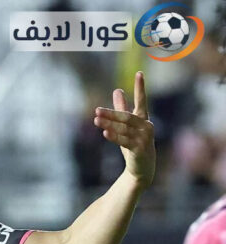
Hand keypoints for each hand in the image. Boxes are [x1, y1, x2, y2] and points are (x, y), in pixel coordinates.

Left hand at [93, 71, 155, 188]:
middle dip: (111, 113)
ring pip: (123, 129)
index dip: (140, 87)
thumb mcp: (127, 126)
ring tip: (96, 120)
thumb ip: (122, 109)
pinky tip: (105, 133)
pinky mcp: (139, 149)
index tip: (139, 73)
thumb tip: (117, 90)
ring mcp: (144, 138)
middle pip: (126, 117)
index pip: (142, 101)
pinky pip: (125, 141)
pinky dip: (115, 137)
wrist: (141, 169)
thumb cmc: (133, 144)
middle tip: (96, 110)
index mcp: (144, 119)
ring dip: (109, 124)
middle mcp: (147, 127)